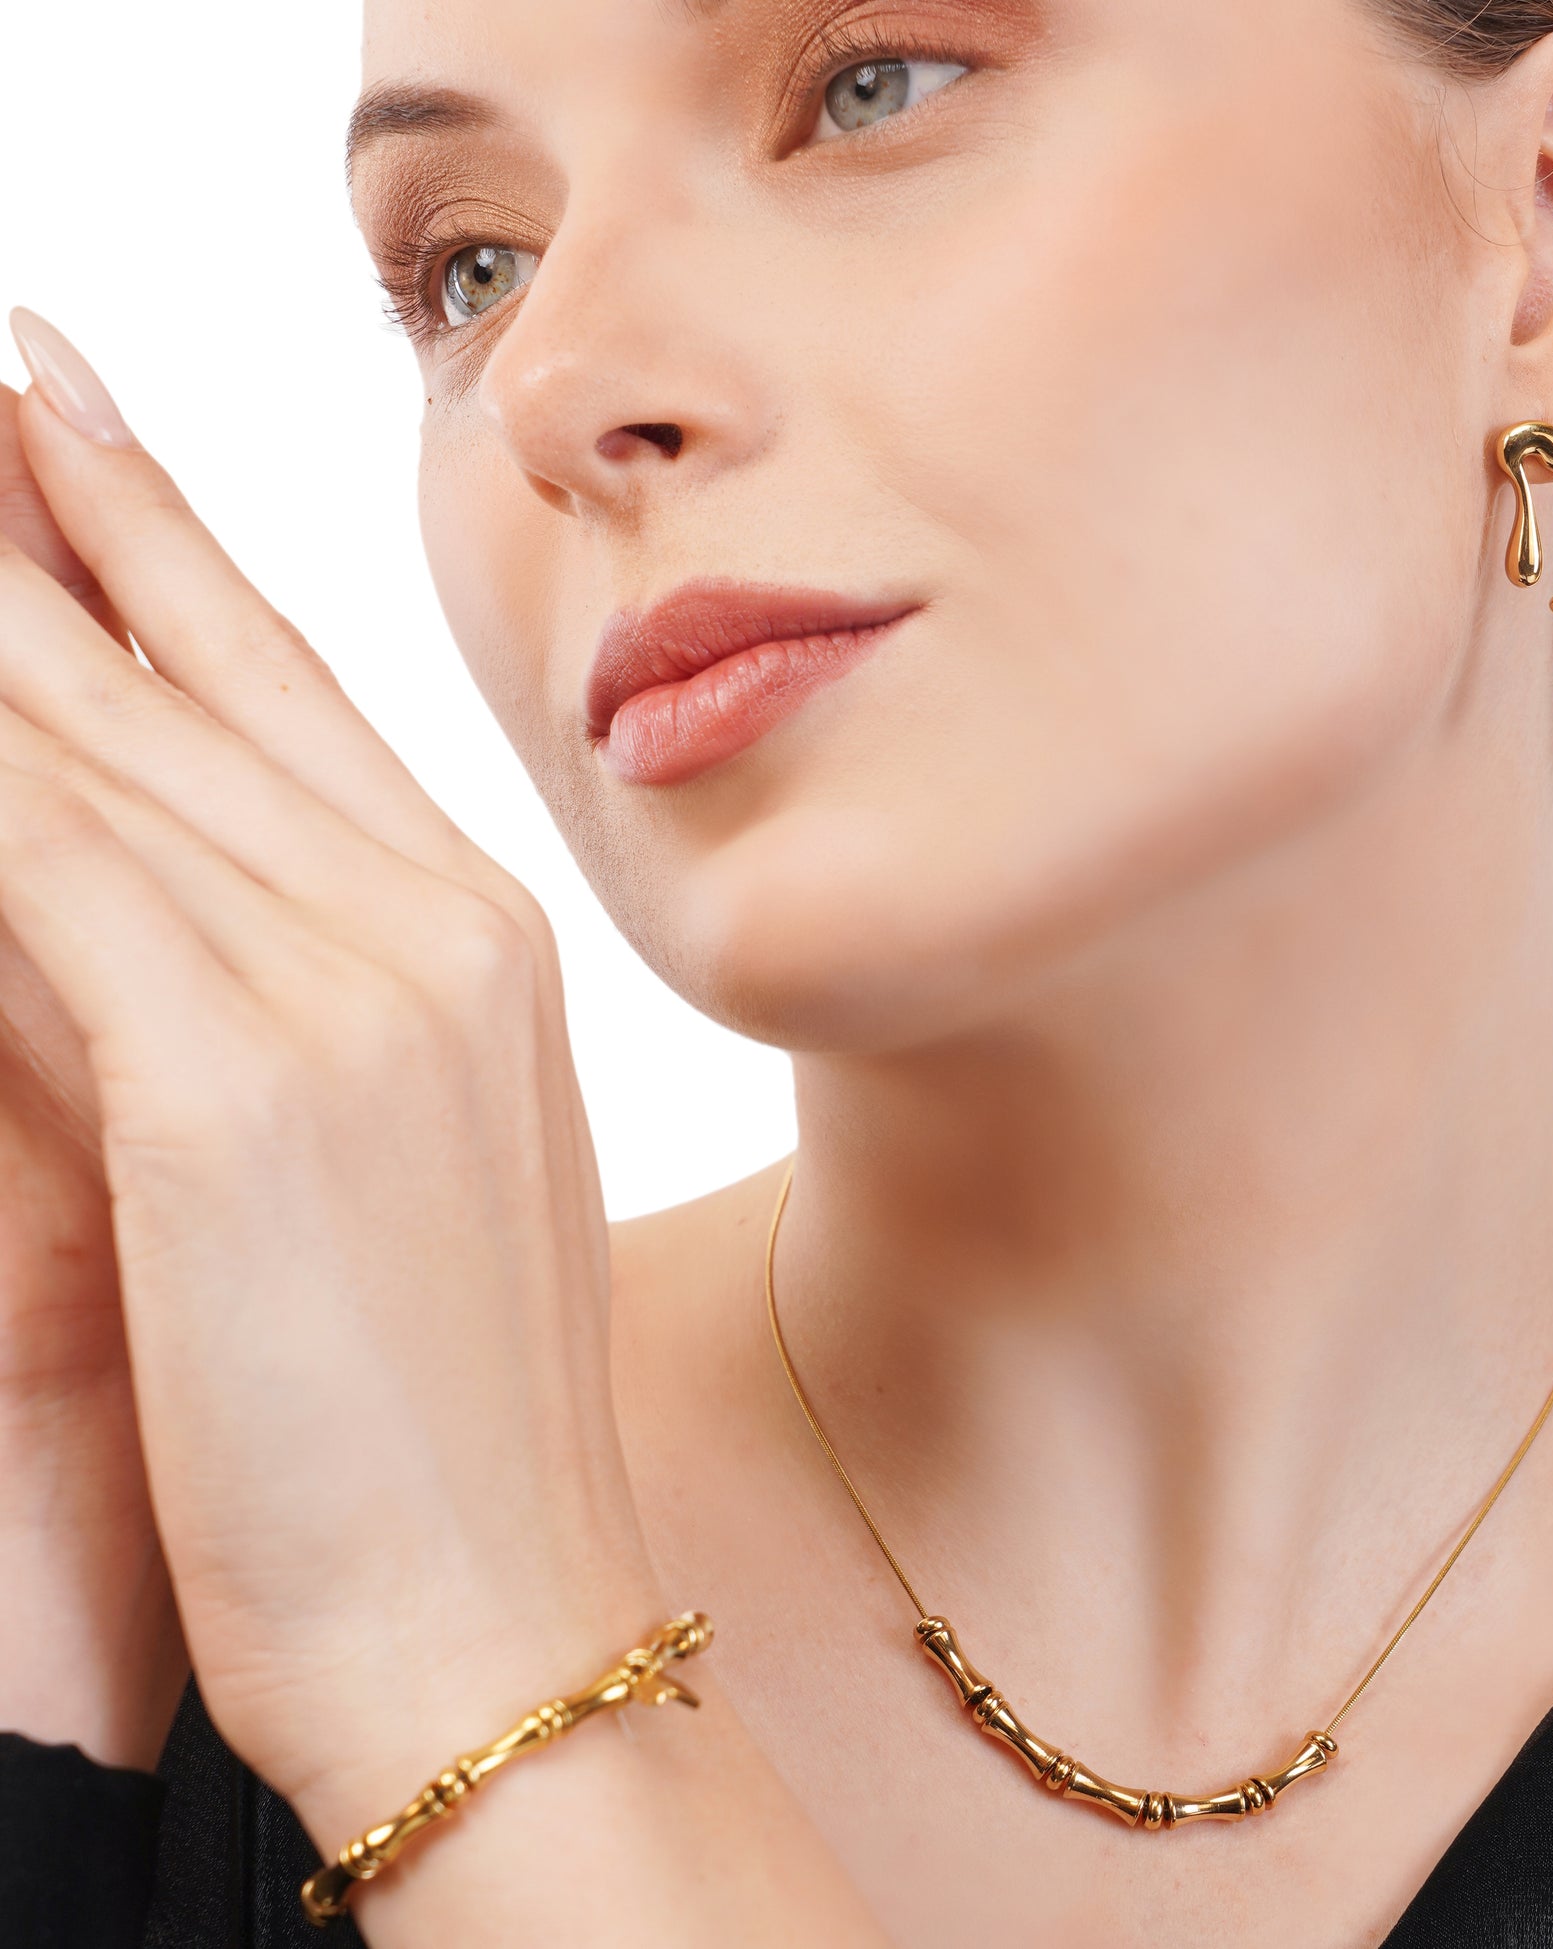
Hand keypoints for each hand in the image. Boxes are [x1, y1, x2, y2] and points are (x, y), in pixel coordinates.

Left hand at [0, 316, 654, 1830]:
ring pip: (113, 750)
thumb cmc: (458, 1433)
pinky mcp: (246, 1086)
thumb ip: (309, 1010)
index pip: (301, 709)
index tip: (84, 431)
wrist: (518, 1622)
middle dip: (74, 512)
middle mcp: (438, 933)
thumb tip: (161, 897)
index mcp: (483, 952)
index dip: (182, 554)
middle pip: (212, 682)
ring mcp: (359, 994)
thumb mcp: (411, 1177)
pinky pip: (52, 871)